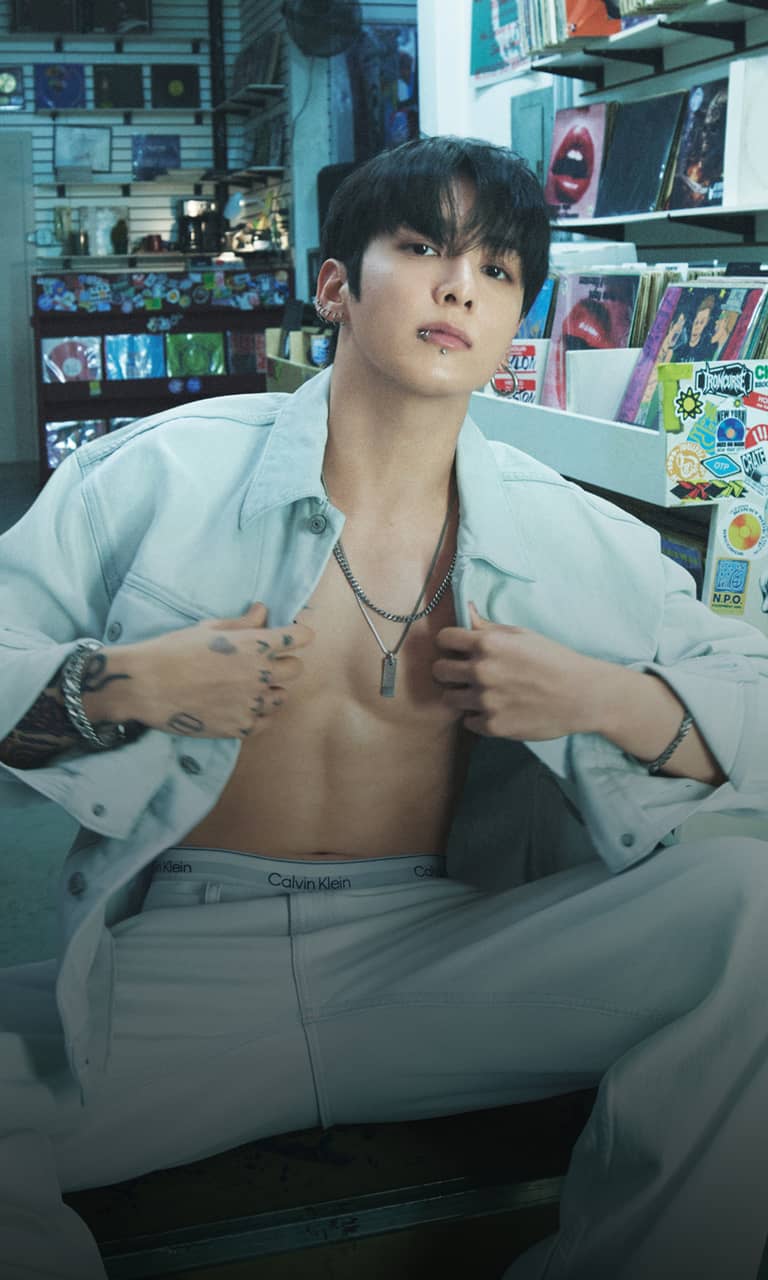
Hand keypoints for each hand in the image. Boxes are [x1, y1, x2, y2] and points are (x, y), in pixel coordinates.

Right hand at [92, 603, 313, 739]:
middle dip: (282, 663)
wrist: (145, 685)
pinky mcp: (240, 727)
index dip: (297, 635)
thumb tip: (263, 611)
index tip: (289, 637)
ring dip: (270, 690)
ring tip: (247, 687)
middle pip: (295, 669)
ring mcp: (252, 703)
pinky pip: (266, 722)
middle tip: (262, 663)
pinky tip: (241, 707)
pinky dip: (258, 714)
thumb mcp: (209, 629)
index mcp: (255, 644)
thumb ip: (243, 623)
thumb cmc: (173, 650)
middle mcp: (259, 673)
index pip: (301, 638)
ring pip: (281, 697)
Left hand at [432, 602, 609, 739]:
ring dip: (462, 695)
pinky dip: (479, 716)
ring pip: (449, 699)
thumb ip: (489, 627)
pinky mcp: (493, 726)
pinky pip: (468, 721)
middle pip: (440, 671)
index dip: (450, 643)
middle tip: (465, 674)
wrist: (583, 695)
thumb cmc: (555, 660)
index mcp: (488, 644)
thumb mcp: (523, 635)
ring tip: (482, 693)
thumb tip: (466, 610)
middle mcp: (481, 672)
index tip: (458, 649)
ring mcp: (486, 701)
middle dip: (450, 670)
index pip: (444, 638)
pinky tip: (497, 709)